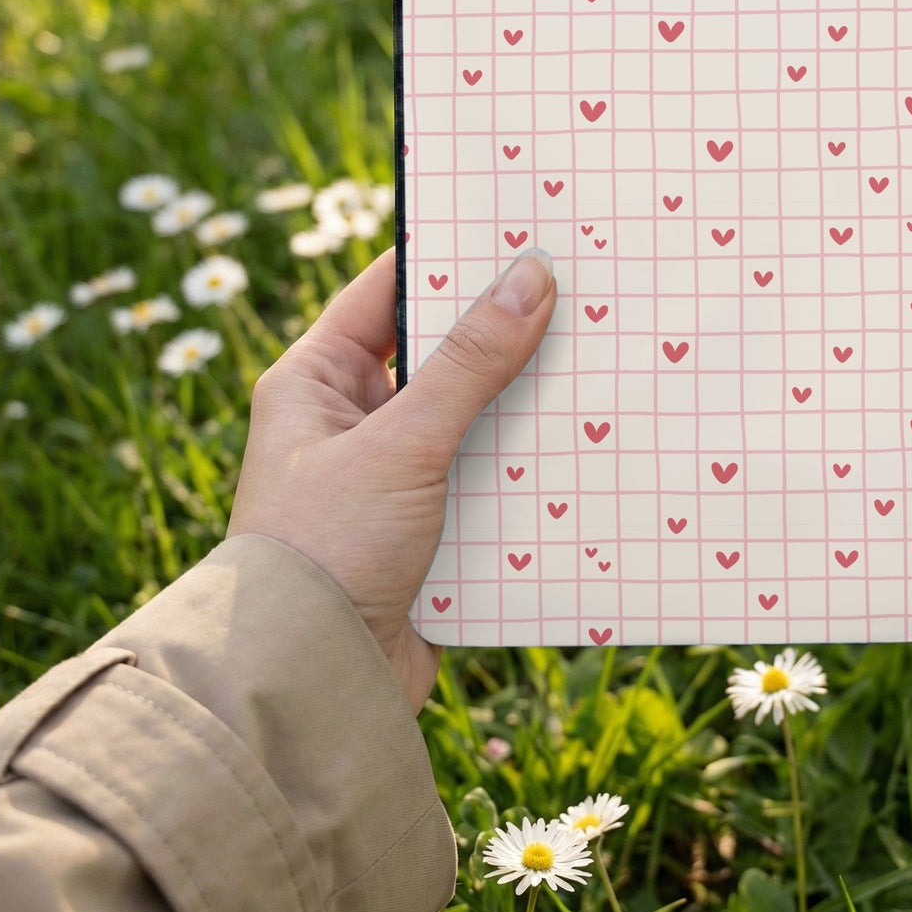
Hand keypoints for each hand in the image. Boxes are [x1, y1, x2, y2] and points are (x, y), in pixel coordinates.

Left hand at [229, 246, 556, 712]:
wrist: (310, 687)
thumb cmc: (324, 549)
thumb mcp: (401, 443)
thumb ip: (469, 362)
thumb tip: (533, 274)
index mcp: (316, 381)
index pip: (387, 288)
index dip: (450, 252)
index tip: (519, 224)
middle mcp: (352, 422)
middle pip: (441, 353)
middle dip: (506, 329)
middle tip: (581, 287)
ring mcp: (393, 478)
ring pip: (474, 418)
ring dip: (526, 402)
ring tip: (602, 359)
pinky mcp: (430, 531)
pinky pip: (490, 480)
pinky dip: (530, 467)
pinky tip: (589, 445)